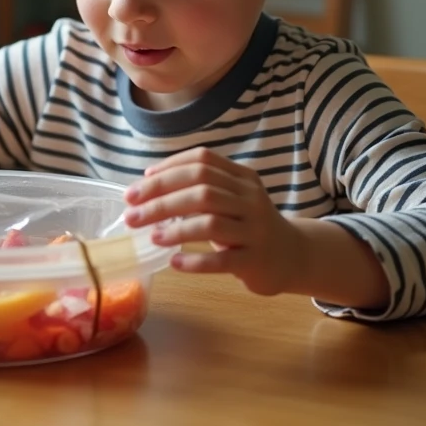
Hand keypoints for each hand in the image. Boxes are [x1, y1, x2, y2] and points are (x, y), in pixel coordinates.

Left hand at [122, 148, 302, 295]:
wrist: (293, 255)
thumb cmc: (249, 224)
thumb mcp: (233, 198)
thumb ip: (201, 187)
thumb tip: (149, 183)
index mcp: (242, 178)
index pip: (202, 162)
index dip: (168, 169)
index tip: (139, 185)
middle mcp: (250, 199)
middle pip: (202, 190)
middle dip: (161, 199)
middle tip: (132, 213)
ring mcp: (255, 230)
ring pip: (211, 223)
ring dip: (176, 229)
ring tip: (151, 235)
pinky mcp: (255, 260)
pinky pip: (223, 261)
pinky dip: (196, 261)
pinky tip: (175, 262)